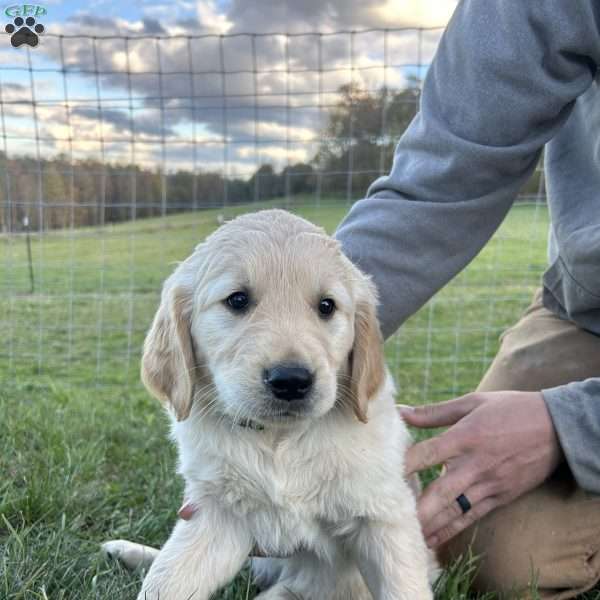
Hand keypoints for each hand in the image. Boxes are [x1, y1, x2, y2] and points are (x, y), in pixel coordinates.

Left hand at [400, 391, 562, 548]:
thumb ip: (434, 412)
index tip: (383, 473)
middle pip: (441, 491)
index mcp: (466, 436)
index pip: (428, 453)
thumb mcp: (472, 402)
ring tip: (408, 536)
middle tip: (393, 518)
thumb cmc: (510, 409)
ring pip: (455, 510)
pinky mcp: (501, 496)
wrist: (556, 427)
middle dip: (417, 507)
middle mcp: (476, 464)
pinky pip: (472, 516)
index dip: (405, 463)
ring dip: (431, 524)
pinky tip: (434, 540)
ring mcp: (490, 484)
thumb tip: (402, 411)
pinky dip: (452, 529)